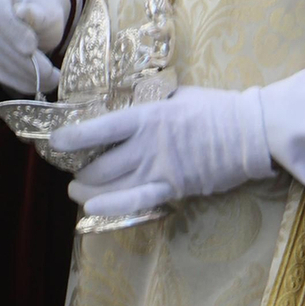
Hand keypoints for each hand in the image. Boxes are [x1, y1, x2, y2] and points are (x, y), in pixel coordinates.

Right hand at [0, 0, 71, 95]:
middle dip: (25, 62)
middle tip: (51, 75)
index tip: (33, 46)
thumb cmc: (40, 8)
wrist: (27, 12)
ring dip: (22, 76)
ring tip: (49, 82)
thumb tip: (23, 13)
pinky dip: (15, 81)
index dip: (12, 31)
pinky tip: (34, 84)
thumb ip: (37, 11)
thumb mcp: (46, 6)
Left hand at [54, 85, 272, 220]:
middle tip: (70, 170)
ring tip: (76, 191)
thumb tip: (132, 108)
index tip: (55, 141)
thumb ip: (151, 104)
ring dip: (90, 190)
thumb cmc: (215, 108)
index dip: (75, 136)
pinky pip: (138, 201)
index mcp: (148, 115)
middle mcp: (149, 143)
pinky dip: (113, 207)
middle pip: (103, 163)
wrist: (249, 132)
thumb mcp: (177, 95)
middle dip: (81, 169)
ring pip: (115, 185)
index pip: (102, 127)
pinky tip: (92, 210)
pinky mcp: (175, 188)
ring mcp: (161, 168)